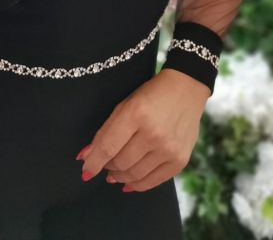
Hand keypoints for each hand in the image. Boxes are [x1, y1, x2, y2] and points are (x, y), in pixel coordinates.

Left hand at [77, 69, 208, 192]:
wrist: (187, 88)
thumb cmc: (152, 94)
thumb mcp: (126, 104)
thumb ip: (106, 131)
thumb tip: (86, 157)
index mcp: (136, 113)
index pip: (108, 146)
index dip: (93, 162)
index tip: (85, 170)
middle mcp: (154, 133)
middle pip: (121, 162)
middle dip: (108, 166)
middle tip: (105, 164)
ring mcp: (169, 149)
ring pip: (135, 174)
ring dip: (120, 176)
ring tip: (114, 173)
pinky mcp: (180, 160)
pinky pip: (153, 182)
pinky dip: (137, 185)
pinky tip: (128, 183)